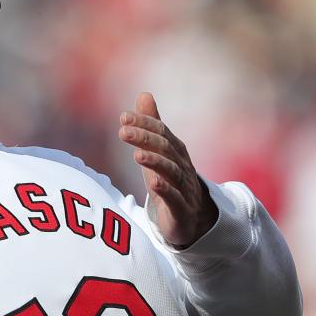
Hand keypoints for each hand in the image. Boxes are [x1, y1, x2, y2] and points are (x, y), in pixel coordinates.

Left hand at [118, 92, 216, 248]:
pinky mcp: (181, 211)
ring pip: (171, 172)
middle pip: (166, 149)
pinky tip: (153, 183)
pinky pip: (175, 199)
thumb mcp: (159, 153)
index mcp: (176, 152)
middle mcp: (182, 167)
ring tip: (137, 155)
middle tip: (123, 131)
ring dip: (154, 162)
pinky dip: (165, 190)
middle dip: (145, 139)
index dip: (144, 124)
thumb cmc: (170, 183)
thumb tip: (144, 95)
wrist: (192, 221)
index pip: (162, 133)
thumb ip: (152, 126)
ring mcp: (184, 189)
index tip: (123, 117)